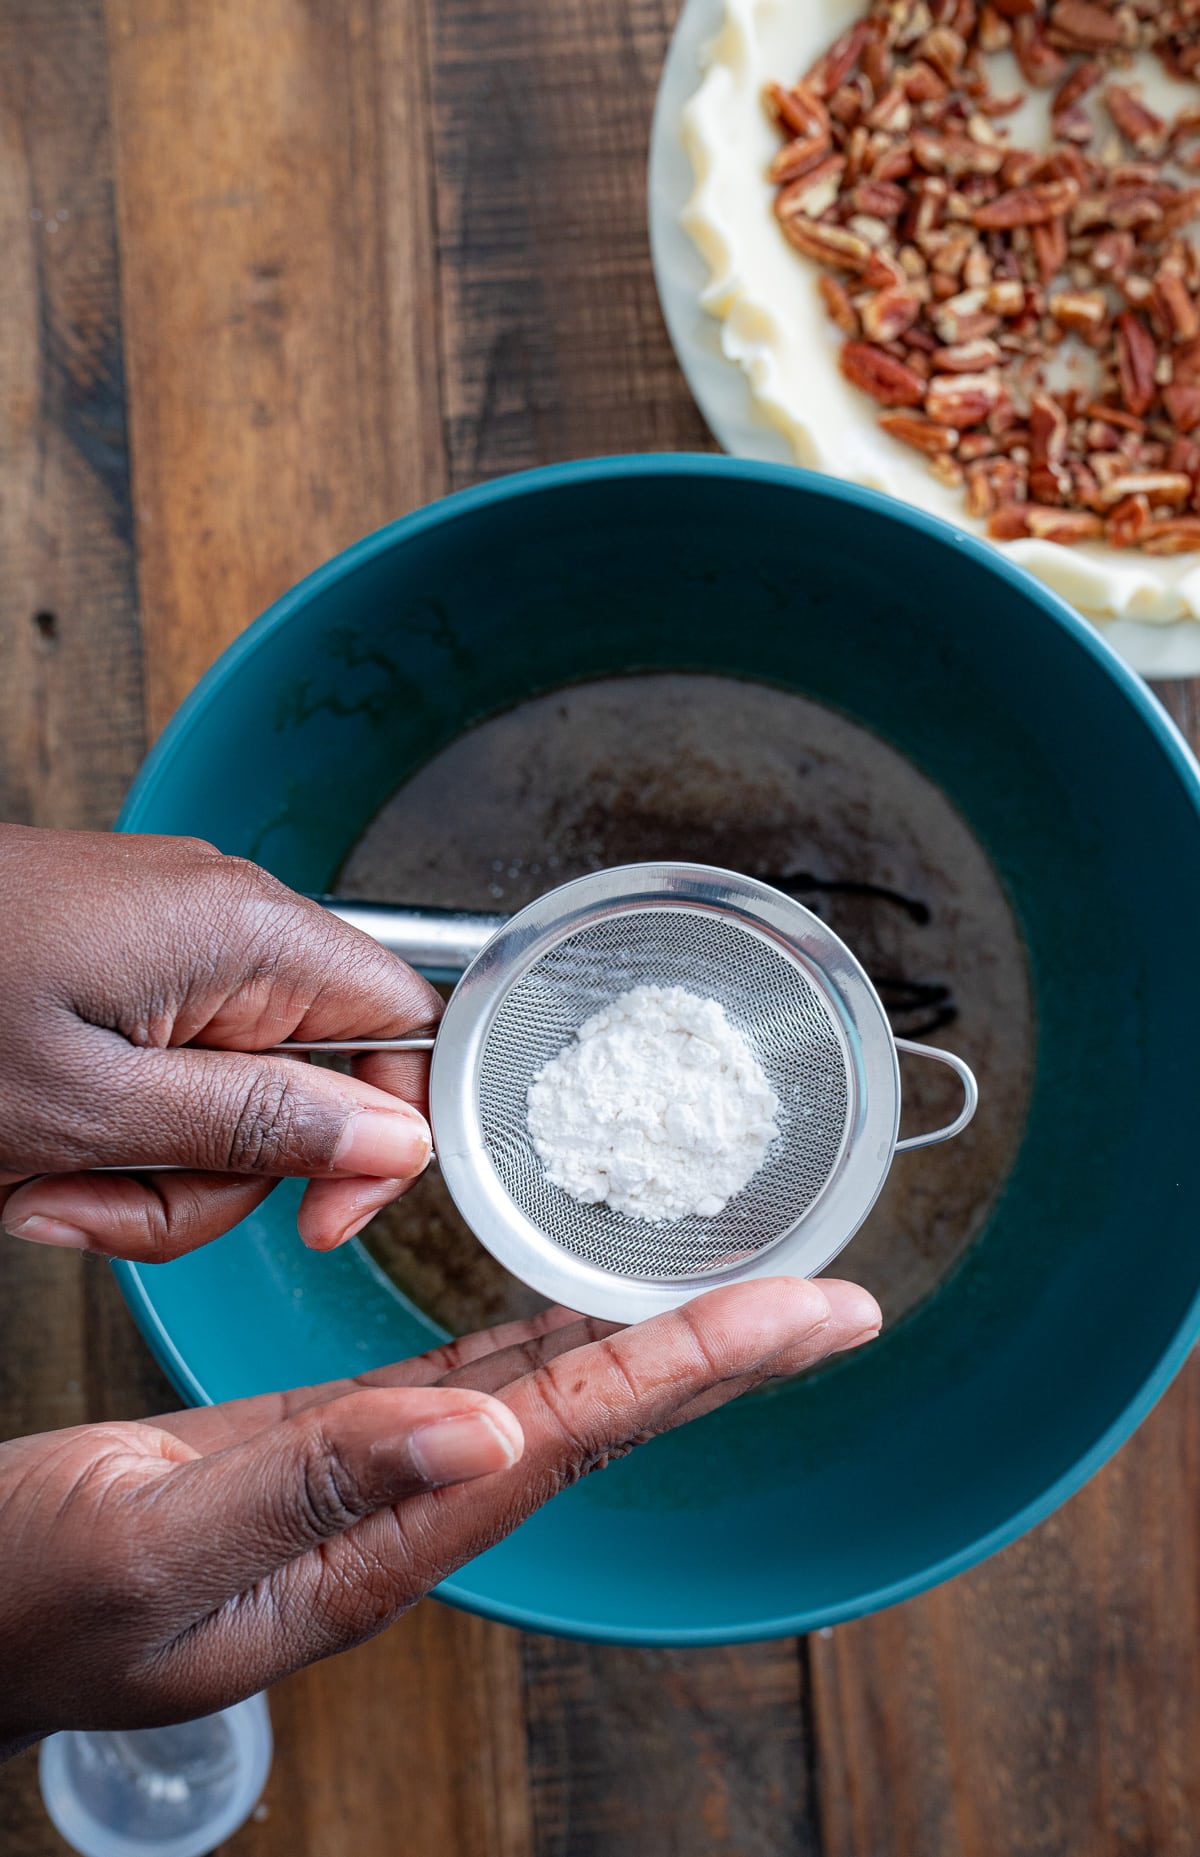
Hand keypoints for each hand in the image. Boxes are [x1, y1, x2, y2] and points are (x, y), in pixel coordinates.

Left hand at [0, 825, 442, 1258]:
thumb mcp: (94, 1107)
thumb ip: (261, 1124)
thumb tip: (396, 1137)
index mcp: (246, 933)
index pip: (407, 1029)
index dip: (384, 1138)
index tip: (318, 1217)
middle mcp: (225, 919)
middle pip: (307, 1085)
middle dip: (212, 1179)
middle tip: (99, 1200)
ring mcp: (168, 938)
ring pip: (227, 1097)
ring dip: (143, 1171)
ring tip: (39, 1180)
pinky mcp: (119, 961)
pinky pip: (164, 1070)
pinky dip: (108, 1130)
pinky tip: (31, 1144)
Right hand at [0, 1277, 879, 1757]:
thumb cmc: (27, 1597)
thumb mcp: (150, 1546)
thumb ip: (309, 1492)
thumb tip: (472, 1437)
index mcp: (377, 1547)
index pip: (572, 1439)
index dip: (696, 1366)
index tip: (810, 1315)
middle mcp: (402, 1515)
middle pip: (594, 1420)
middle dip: (720, 1354)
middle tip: (830, 1297)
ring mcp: (370, 1484)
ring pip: (543, 1397)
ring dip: (648, 1341)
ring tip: (743, 1291)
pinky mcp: (325, 1452)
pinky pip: (463, 1382)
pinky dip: (537, 1338)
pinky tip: (577, 1308)